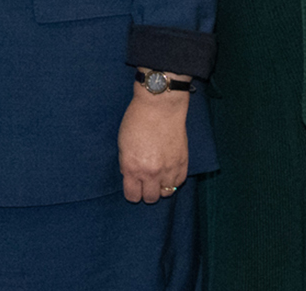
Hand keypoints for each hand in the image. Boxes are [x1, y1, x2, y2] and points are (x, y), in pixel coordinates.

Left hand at [118, 81, 190, 203]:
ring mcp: (168, 170)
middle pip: (150, 198)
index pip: (132, 196)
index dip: (132, 193)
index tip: (133, 188)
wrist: (159, 108)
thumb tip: (130, 176)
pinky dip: (173, 180)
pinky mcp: (183, 164)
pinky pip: (178, 183)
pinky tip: (168, 172)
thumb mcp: (122, 145)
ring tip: (157, 177)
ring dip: (161, 188)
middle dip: (146, 192)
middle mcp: (151, 173)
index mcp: (132, 168)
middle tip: (145, 183)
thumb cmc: (136, 121)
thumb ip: (126, 165)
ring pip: (166, 193)